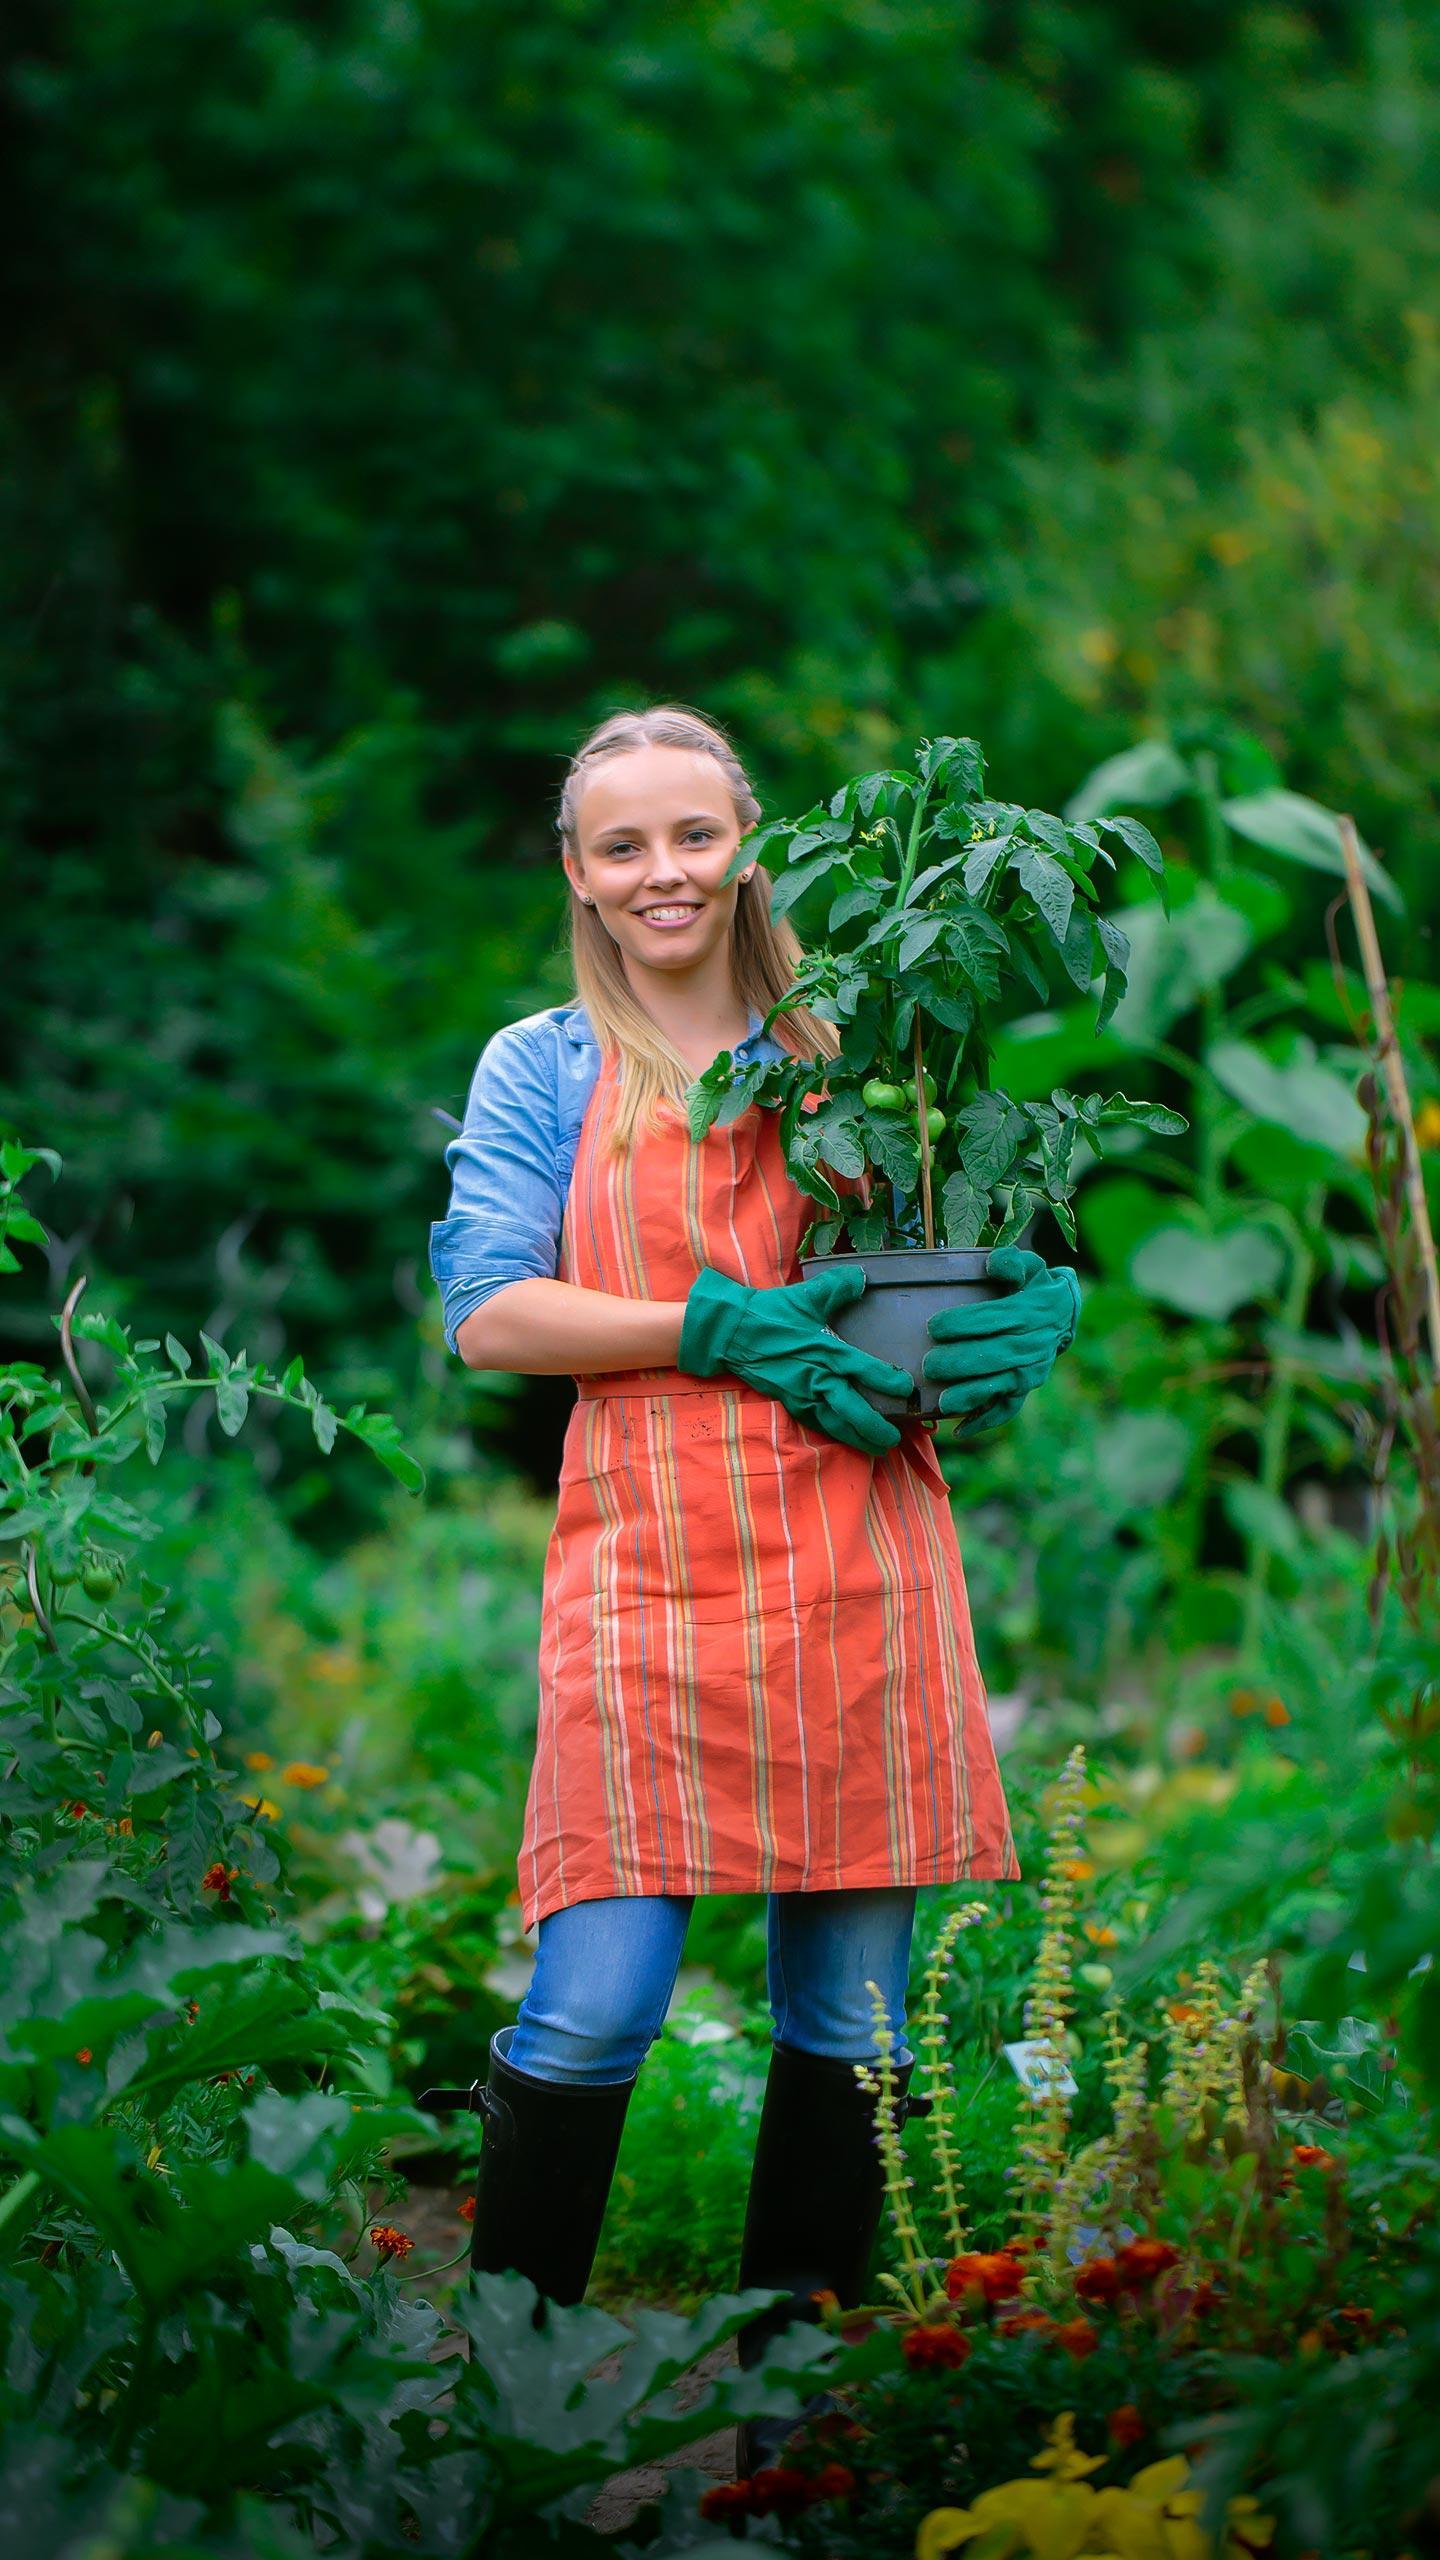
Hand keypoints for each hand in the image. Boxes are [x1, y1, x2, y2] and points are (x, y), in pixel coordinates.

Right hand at [677, 1262, 914, 1455]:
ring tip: (876, 1448)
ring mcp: (801, 1394)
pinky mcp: (789, 1401)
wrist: (731, 1333)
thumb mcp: (805, 1296)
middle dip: (874, 1428)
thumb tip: (863, 1278)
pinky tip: (845, 1438)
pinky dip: (833, 1433)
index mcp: (825, 1351)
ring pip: (834, 1424)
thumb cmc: (770, 1314)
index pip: (863, 1369)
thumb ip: (837, 1287)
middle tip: (893, 1438)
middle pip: (851, 1411)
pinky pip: (815, 1422)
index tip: (906, 1388)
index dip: (887, 1380)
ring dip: (856, 1438)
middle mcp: (816, 1378)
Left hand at [921, 1246, 1080, 1434]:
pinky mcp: (1025, 1388)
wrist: (1064, 1315)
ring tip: (943, 1402)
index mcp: (1031, 1311)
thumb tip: (993, 1263)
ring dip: (973, 1395)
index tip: (934, 1326)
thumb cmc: (1035, 1287)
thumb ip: (1012, 1262)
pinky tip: (960, 1429)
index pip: (996, 1318)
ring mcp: (1030, 1370)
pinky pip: (1008, 1408)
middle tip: (929, 1365)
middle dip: (962, 1363)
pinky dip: (986, 1420)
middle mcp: (1033, 1344)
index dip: (966, 1324)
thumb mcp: (1030, 1267)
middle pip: (996, 1356)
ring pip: (1001, 1385)